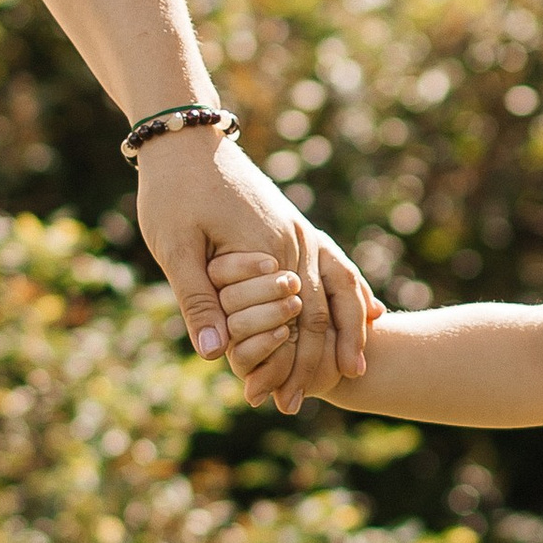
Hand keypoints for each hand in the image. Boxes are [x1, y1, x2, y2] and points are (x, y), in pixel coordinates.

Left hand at [133, 130, 375, 411]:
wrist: (185, 137)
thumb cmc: (172, 190)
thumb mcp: (174, 247)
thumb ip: (198, 300)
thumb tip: (213, 355)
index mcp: (267, 251)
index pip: (291, 324)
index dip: (286, 366)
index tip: (275, 402)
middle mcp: (295, 243)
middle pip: (320, 313)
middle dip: (315, 363)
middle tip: (298, 404)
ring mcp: (300, 231)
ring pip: (341, 288)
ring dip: (347, 332)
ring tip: (352, 370)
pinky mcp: (295, 224)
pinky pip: (338, 264)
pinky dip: (354, 293)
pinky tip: (370, 314)